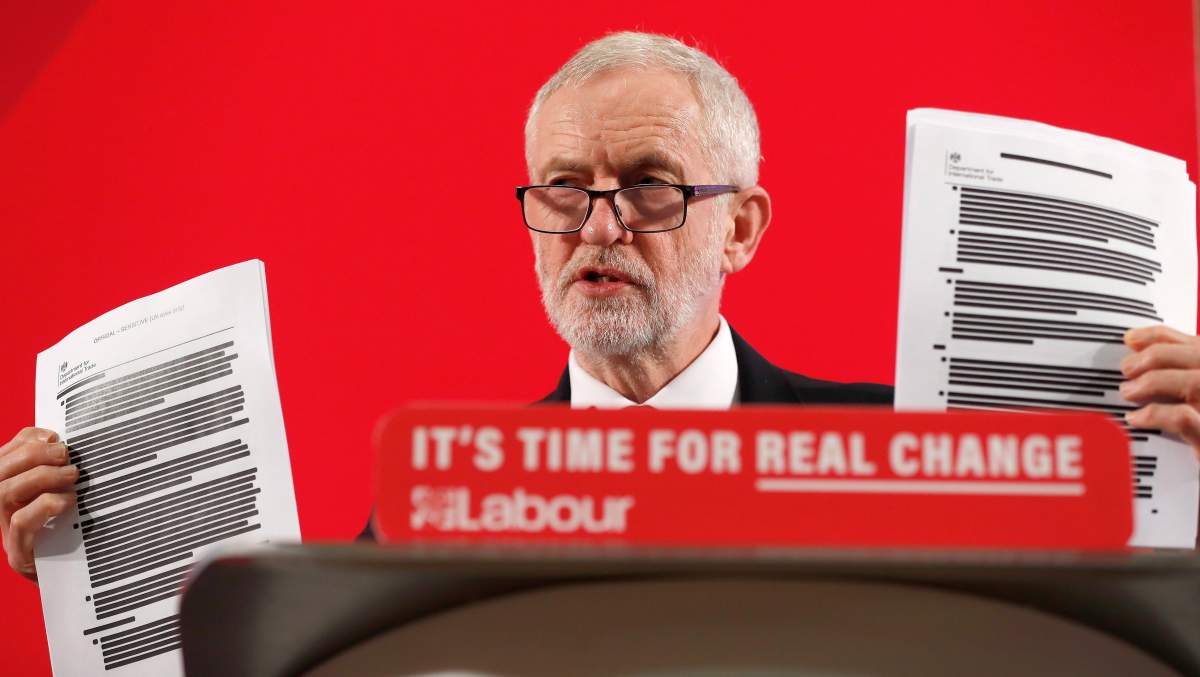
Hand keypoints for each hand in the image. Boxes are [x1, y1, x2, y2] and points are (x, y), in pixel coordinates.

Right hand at [0, 428, 76, 581]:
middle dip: (32, 455)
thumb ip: (61, 473)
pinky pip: (21, 523)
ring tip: (72, 475)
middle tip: (66, 454)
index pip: (2, 458)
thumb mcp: (68, 496)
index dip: (24, 440)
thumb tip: (63, 443)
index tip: (54, 435)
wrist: (80, 584)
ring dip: (39, 476)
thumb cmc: (77, 535)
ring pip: (3, 493)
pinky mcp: (19, 555)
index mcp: (9, 494)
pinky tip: (69, 503)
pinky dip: (46, 505)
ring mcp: (5, 534)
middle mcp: (0, 512)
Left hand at [1120, 325, 1199, 456]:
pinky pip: (1183, 418)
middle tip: (1126, 370)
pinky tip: (1136, 418)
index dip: (1160, 336)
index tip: (1130, 339)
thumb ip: (1176, 367)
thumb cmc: (1197, 427)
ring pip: (1193, 382)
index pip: (1196, 343)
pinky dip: (1154, 414)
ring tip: (1129, 392)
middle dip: (1153, 357)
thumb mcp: (1194, 391)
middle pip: (1197, 356)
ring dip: (1152, 382)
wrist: (1196, 475)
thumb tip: (1134, 342)